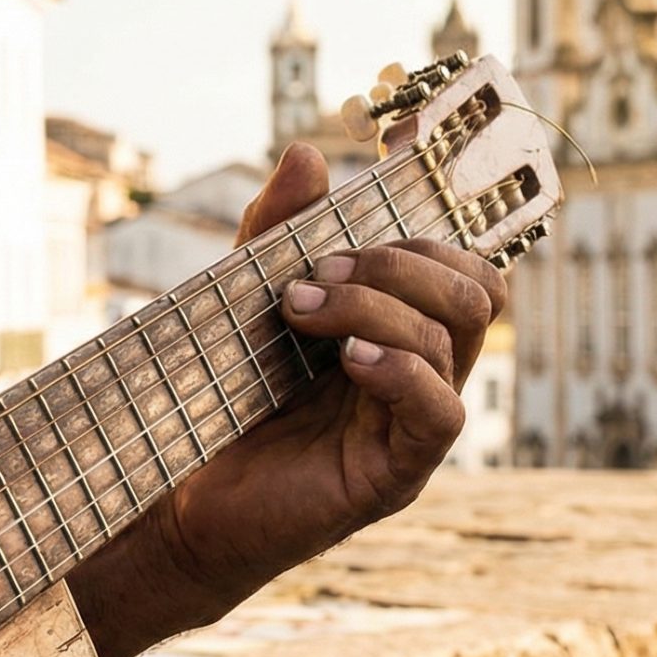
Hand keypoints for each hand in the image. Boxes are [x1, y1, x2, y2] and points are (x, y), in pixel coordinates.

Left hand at [156, 144, 505, 611]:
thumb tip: (308, 154)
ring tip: (299, 310)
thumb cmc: (218, 406)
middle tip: (315, 273)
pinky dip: (400, 369)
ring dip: (377, 305)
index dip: (437, 219)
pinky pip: (440, 413)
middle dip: (400, 261)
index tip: (373, 184)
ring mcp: (412, 427)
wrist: (180, 502)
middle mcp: (419, 376)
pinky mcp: (396, 475)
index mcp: (399, 331)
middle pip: (476, 292)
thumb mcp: (243, 301)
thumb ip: (276, 232)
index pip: (460, 264)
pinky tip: (348, 358)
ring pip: (453, 338)